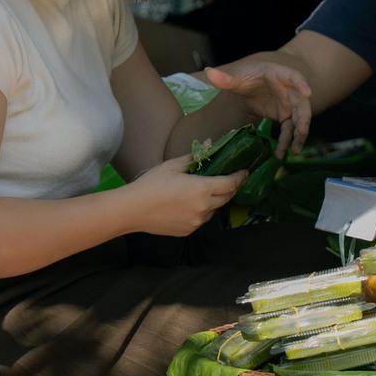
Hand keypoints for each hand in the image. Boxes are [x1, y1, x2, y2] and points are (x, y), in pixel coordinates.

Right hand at [125, 154, 243, 235]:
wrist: (131, 210)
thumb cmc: (151, 184)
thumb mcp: (174, 166)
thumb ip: (195, 157)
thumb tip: (210, 144)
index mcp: (202, 189)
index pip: (231, 184)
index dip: (239, 177)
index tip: (244, 172)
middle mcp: (203, 207)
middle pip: (226, 198)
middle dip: (231, 188)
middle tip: (231, 179)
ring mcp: (196, 222)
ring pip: (214, 210)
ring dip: (216, 200)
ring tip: (210, 191)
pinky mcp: (188, 231)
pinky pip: (202, 220)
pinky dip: (203, 211)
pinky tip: (194, 204)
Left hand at [203, 60, 313, 155]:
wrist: (249, 84)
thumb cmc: (247, 76)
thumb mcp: (236, 77)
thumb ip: (224, 78)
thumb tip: (209, 72)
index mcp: (280, 75)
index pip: (294, 76)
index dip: (302, 84)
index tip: (307, 93)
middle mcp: (289, 90)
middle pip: (302, 103)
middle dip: (304, 118)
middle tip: (302, 131)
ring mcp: (288, 104)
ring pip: (299, 119)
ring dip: (299, 134)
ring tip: (295, 150)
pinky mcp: (284, 116)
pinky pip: (289, 130)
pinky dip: (286, 142)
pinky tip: (280, 154)